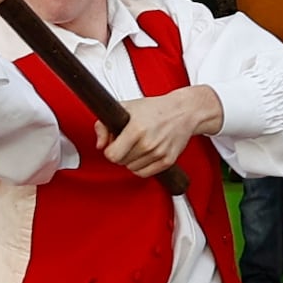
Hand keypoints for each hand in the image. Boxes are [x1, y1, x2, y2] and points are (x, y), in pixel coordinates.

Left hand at [96, 81, 223, 176]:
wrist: (183, 111)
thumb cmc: (155, 108)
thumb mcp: (125, 108)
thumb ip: (104, 124)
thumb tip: (100, 144)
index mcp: (136, 129)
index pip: (112, 155)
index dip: (110, 149)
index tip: (114, 143)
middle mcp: (148, 143)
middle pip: (121, 162)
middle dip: (121, 153)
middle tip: (128, 141)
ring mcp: (158, 153)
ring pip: (132, 169)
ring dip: (132, 160)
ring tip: (138, 145)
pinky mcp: (167, 161)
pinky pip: (144, 173)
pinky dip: (141, 166)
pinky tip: (144, 154)